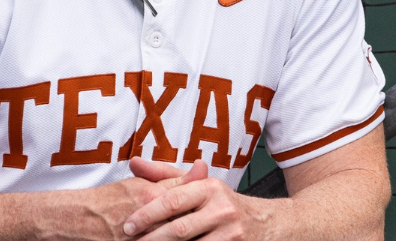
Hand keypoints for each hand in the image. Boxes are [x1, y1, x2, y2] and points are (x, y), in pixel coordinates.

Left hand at [122, 160, 268, 240]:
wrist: (267, 223)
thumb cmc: (223, 204)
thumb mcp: (200, 185)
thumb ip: (165, 175)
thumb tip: (133, 162)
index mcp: (209, 187)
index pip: (172, 201)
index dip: (146, 215)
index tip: (127, 226)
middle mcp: (222, 208)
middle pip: (178, 229)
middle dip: (151, 239)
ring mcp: (231, 233)